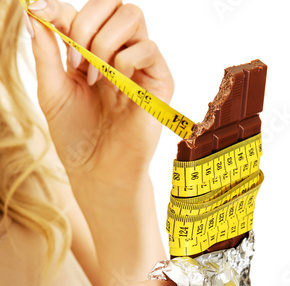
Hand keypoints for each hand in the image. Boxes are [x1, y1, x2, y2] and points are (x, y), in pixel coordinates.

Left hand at [26, 0, 173, 184]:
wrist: (97, 169)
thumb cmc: (76, 135)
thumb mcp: (52, 91)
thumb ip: (46, 52)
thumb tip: (35, 12)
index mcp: (91, 54)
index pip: (82, 12)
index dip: (62, 9)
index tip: (41, 11)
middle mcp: (117, 55)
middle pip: (114, 3)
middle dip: (88, 22)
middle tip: (76, 56)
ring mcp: (139, 68)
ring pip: (133, 17)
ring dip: (106, 40)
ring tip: (96, 75)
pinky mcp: (159, 84)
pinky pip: (149, 49)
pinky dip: (127, 60)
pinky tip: (116, 83)